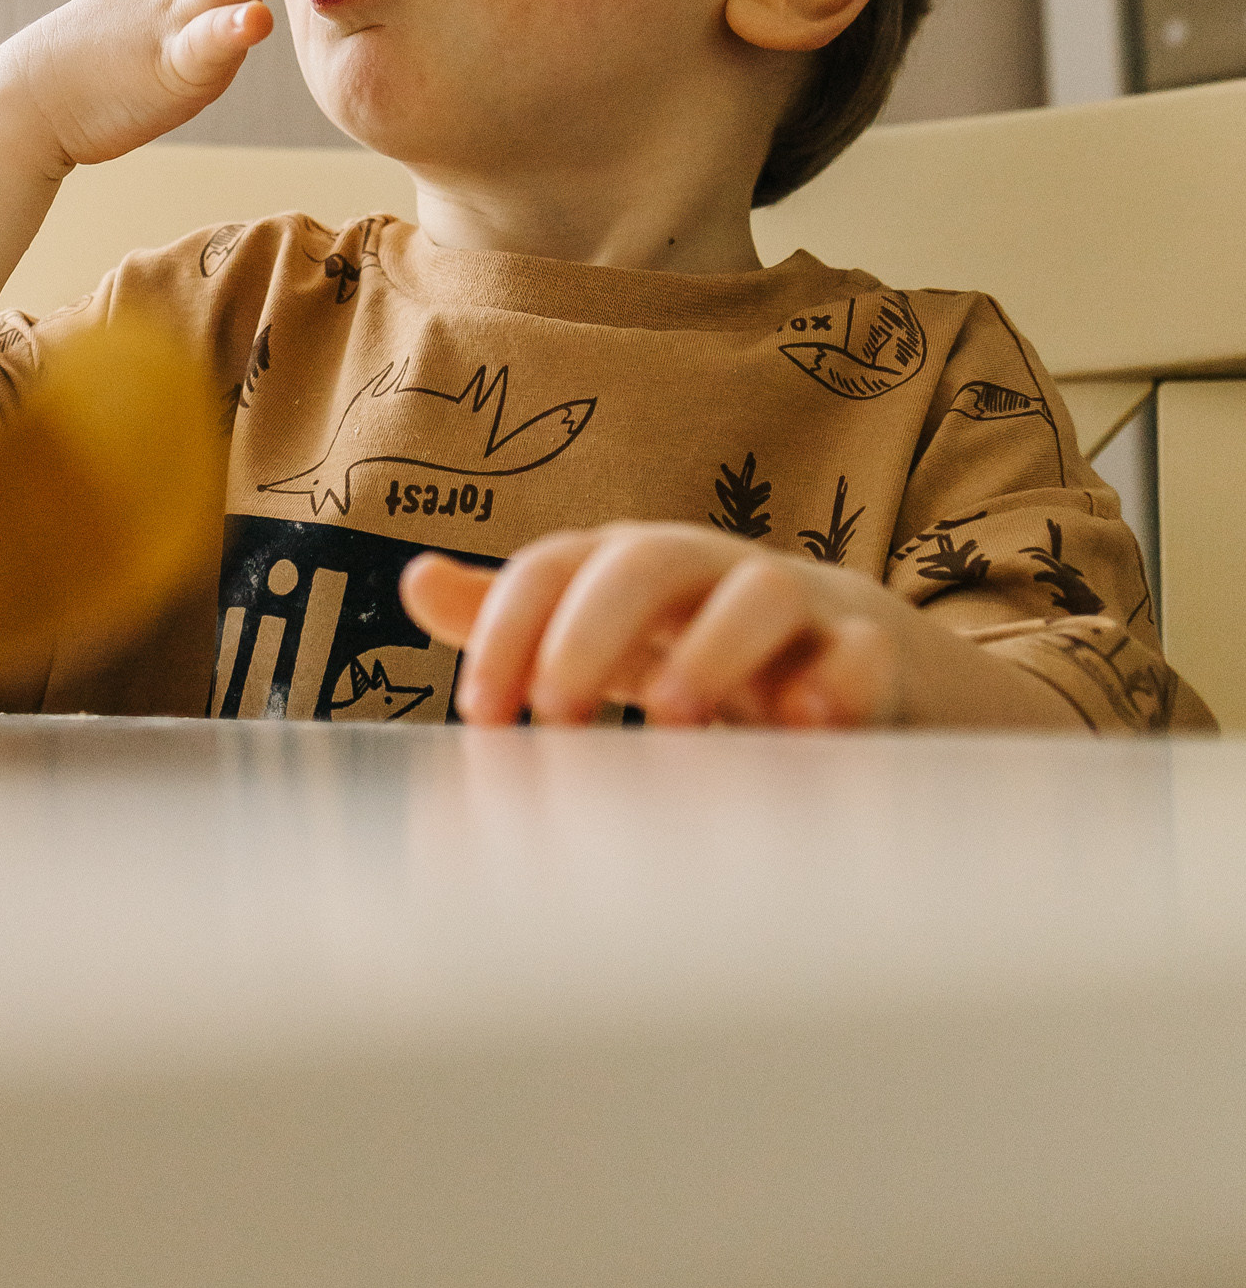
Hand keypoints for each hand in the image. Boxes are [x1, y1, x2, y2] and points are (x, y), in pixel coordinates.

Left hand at [402, 525, 1013, 730]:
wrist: (862, 660)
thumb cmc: (710, 649)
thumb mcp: (611, 633)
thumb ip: (519, 616)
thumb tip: (415, 582)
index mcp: (637, 568)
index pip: (559, 564)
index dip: (510, 626)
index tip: (483, 714)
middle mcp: (711, 573)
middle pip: (648, 562)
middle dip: (592, 630)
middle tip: (558, 712)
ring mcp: (799, 609)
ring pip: (760, 591)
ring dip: (708, 649)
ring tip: (670, 717)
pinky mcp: (872, 656)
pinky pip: (862, 653)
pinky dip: (835, 680)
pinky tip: (801, 726)